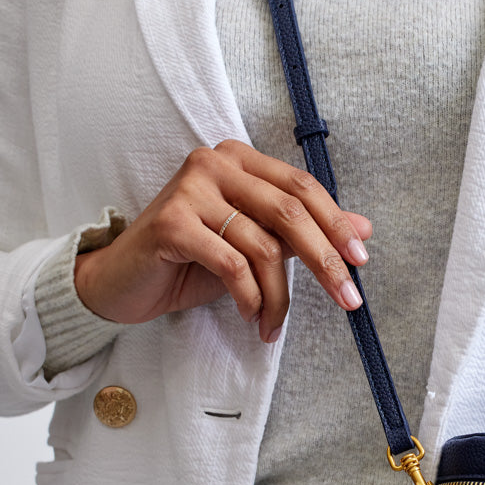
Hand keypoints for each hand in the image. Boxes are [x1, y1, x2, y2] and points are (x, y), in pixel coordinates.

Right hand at [73, 139, 372, 342]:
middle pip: (291, 211)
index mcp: (239, 160)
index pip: (302, 187)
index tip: (361, 261)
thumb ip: (301, 233)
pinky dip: (250, 298)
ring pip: (263, 246)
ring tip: (273, 325)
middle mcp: (215, 162)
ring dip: (279, 297)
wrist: (122, 283)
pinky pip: (233, 265)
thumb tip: (363, 229)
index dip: (337, 224)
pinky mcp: (172, 222)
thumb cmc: (189, 262)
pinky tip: (250, 316)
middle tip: (348, 299)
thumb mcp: (253, 244)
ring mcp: (191, 189)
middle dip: (326, 261)